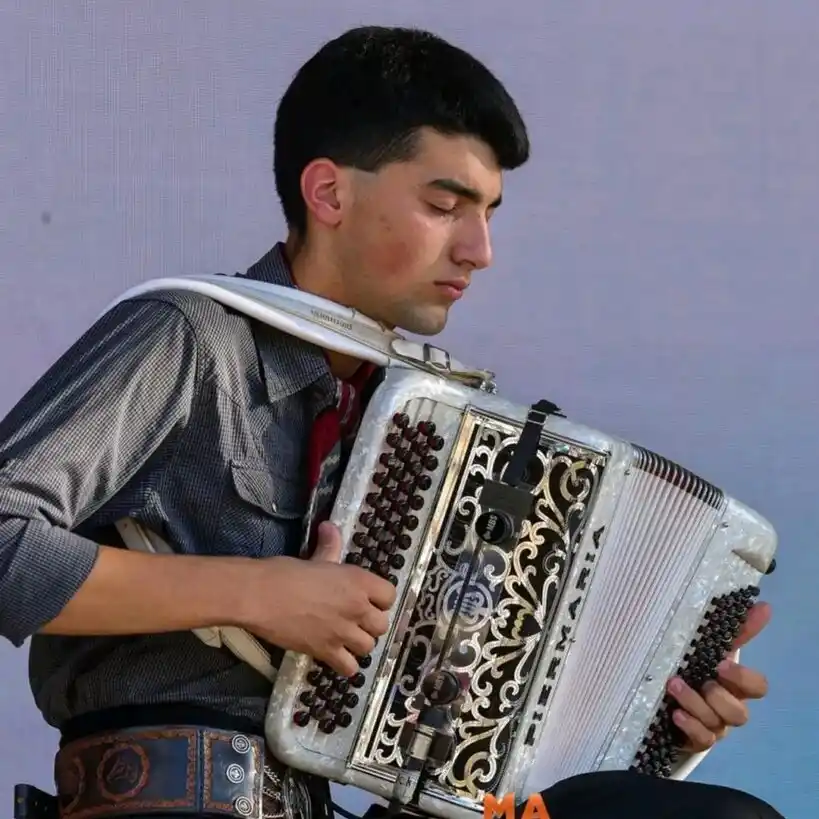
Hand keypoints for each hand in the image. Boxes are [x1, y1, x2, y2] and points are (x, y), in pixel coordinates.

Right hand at [248, 521, 396, 675]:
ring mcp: (343, 632)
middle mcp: (357, 608)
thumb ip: (330, 546)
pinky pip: (350, 668)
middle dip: (371, 624)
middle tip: (355, 620)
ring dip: (359, 644)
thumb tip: (329, 526)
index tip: (368, 599)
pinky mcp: (326, 652)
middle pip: (382, 625)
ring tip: (346, 638)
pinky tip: (335, 655)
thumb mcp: (315, 558)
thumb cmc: (285, 572)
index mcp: (358, 581)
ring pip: (368, 647)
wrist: (260, 596)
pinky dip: (345, 665)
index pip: (389, 595)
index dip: (380, 599)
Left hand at [667, 600, 770, 752]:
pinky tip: (675, 714)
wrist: (666, 694)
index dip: (742, 678)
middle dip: (718, 697)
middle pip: (739, 713)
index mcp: (736, 687)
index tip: (721, 663)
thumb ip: (737, 631)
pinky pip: (701, 740)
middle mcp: (729, 709)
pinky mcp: (696, 739)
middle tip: (700, 680)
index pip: (758, 688)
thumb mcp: (711, 648)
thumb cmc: (694, 668)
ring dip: (694, 704)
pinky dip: (689, 726)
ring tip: (673, 685)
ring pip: (716, 725)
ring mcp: (714, 727)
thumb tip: (764, 606)